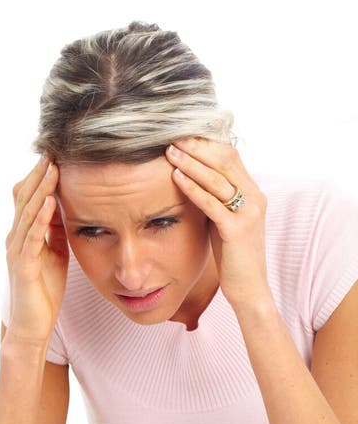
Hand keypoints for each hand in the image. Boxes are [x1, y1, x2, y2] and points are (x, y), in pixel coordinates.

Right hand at [4, 156, 69, 348]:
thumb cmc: (44, 292)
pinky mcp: (24, 267)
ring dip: (40, 190)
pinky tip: (51, 202)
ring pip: (27, 214)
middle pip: (24, 199)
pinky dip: (41, 218)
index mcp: (23, 235)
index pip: (28, 199)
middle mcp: (15, 239)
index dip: (39, 177)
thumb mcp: (55, 254)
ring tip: (53, 169)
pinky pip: (32, 238)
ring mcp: (17, 252)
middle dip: (38, 175)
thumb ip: (55, 231)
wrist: (32, 326)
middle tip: (51, 151)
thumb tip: (64, 206)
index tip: (54, 156)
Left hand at [165, 138, 271, 311]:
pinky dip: (193, 188)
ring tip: (169, 152)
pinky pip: (212, 203)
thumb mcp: (224, 221)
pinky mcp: (237, 230)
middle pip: (225, 160)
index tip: (183, 134)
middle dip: (197, 147)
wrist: (250, 289)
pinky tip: (176, 178)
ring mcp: (248, 213)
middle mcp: (255, 198)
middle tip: (172, 137)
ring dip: (191, 163)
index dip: (206, 143)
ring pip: (218, 178)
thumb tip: (191, 181)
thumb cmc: (233, 257)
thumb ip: (215, 200)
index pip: (231, 156)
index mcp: (253, 193)